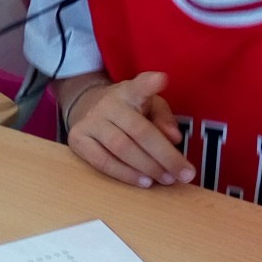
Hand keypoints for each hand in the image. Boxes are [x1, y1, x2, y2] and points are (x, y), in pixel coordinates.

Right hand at [65, 72, 195, 188]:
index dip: (150, 84)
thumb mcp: (149, 105)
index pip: (139, 86)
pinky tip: (143, 181)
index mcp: (129, 92)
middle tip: (184, 174)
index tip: (161, 79)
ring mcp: (90, 122)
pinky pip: (102, 162)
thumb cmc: (127, 110)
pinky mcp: (77, 140)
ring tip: (166, 179)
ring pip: (121, 149)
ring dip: (147, 168)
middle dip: (165, 156)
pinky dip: (125, 174)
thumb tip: (174, 138)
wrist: (85, 107)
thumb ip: (164, 118)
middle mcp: (108, 104)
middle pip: (139, 131)